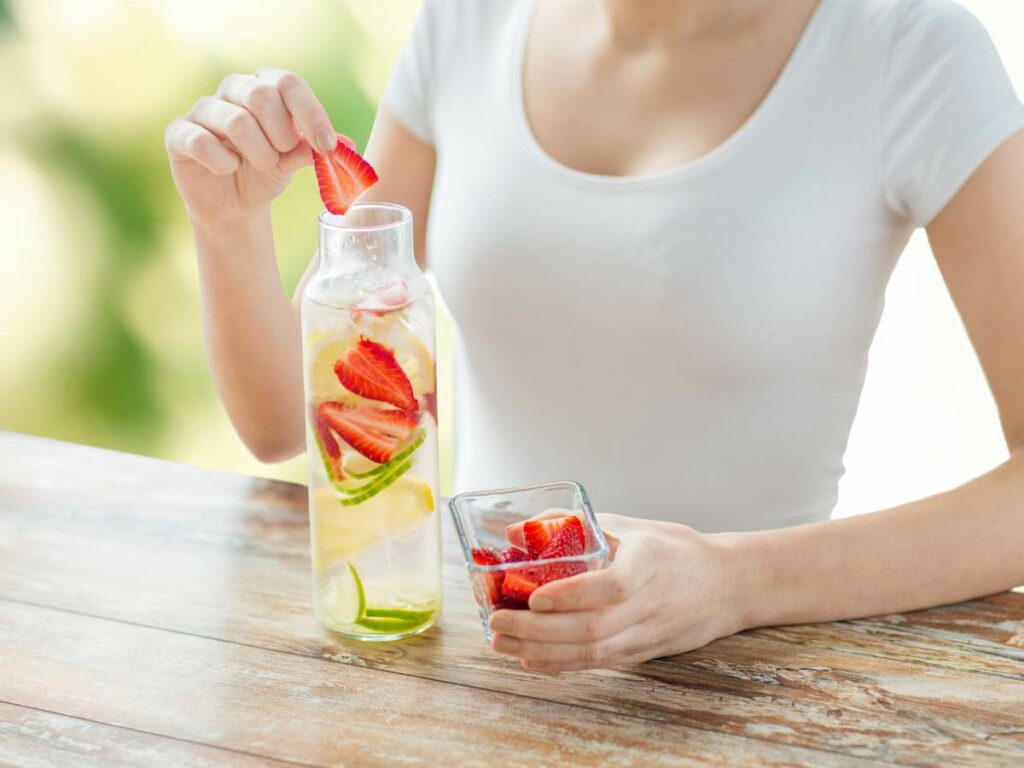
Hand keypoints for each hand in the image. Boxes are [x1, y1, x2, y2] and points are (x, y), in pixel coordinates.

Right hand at [165, 67, 345, 224]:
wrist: (233, 204)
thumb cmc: (265, 172)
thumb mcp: (295, 159)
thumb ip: (316, 148)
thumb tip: (348, 145)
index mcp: (264, 85)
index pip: (289, 82)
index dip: (311, 114)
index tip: (326, 147)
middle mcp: (232, 89)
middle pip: (261, 96)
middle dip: (280, 136)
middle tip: (280, 156)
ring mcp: (202, 109)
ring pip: (236, 121)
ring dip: (258, 154)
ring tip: (259, 166)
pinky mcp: (179, 133)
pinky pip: (203, 142)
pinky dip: (224, 163)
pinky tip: (228, 170)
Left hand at [489, 513, 741, 672]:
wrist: (724, 585)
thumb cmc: (669, 548)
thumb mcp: (626, 525)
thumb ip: (570, 525)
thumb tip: (514, 532)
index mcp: (651, 562)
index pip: (615, 585)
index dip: (573, 595)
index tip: (536, 596)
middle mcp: (652, 602)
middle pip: (594, 627)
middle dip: (539, 630)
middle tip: (498, 621)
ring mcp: (648, 633)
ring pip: (593, 651)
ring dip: (541, 651)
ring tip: (501, 642)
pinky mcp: (642, 653)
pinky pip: (598, 663)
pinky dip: (560, 664)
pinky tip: (528, 660)